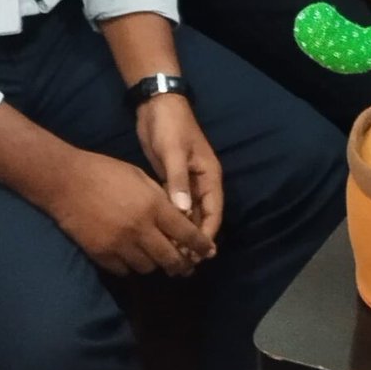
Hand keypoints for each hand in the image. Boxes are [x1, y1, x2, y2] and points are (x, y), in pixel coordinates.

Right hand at [48, 147, 215, 277]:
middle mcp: (140, 229)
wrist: (65, 182)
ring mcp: (120, 245)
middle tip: (185, 266)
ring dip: (155, 264)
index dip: (200, 245)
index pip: (186, 233)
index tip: (208, 253)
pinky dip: (131, 265)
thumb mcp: (140, 177)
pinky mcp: (102, 255)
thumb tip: (177, 216)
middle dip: (181, 264)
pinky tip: (130, 256)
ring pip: (148, 268)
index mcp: (153, 206)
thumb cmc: (105, 171)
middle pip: (170, 258)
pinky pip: (124, 270)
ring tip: (155, 258)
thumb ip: (160, 198)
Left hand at [136, 94, 223, 243]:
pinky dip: (172, 223)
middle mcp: (201, 183)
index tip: (197, 255)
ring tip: (171, 258)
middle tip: (182, 265)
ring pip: (189, 215)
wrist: (157, 105)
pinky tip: (161, 237)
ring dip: (183, 235)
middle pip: (202, 218)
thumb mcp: (174, 152)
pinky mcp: (172, 181)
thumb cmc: (170, 126)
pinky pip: (176, 208)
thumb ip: (177, 181)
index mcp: (210, 176)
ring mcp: (187, 183)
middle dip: (195, 241)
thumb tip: (182, 213)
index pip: (214, 212)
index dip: (207, 235)